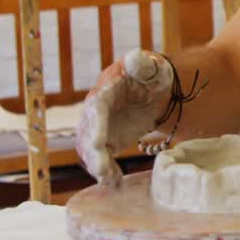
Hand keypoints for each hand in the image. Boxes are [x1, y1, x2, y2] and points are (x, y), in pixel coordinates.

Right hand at [76, 49, 172, 185]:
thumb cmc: (151, 75)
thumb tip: (136, 58)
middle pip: (88, 132)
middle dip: (93, 152)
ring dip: (97, 165)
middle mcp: (96, 110)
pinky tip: (114, 181)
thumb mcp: (151, 67)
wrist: (152, 90)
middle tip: (101, 169)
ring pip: (90, 149)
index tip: (99, 143)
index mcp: (105, 90)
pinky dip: (105, 170)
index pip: (96, 108)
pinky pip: (101, 157)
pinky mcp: (107, 140)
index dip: (96, 126)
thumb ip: (143, 64)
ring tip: (109, 179)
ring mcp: (100, 127)